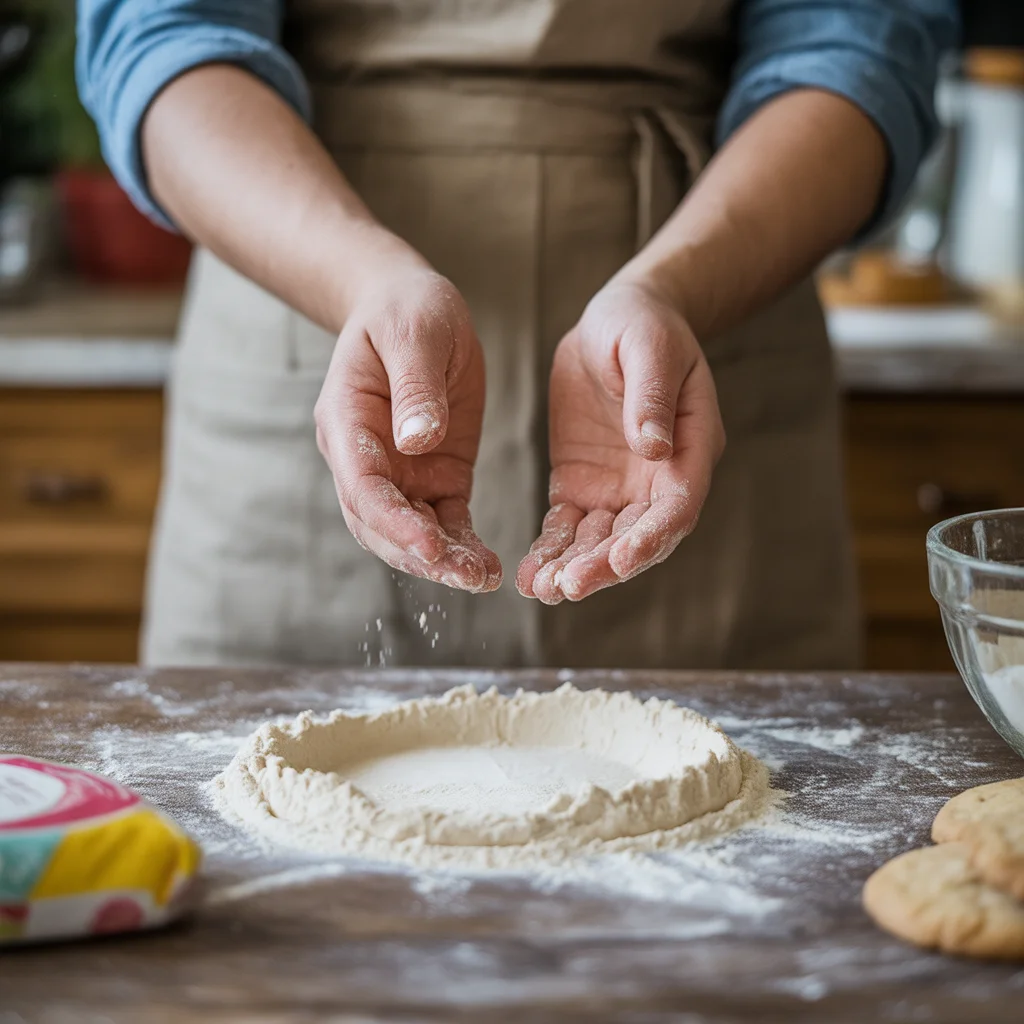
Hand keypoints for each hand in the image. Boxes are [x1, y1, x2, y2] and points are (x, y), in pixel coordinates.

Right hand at [314, 258, 501, 591]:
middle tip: (464, 577)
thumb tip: (418, 441)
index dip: (393, 522)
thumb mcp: (414, 335)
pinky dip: (462, 547)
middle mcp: (366, 458)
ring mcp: (399, 473)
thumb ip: (416, 388)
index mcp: (348, 422)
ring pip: (411, 533)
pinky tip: (487, 568)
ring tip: (482, 579)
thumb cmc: (405, 312)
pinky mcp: (435, 478)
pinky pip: (446, 522)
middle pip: (380, 524)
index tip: (430, 546)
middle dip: (419, 554)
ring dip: (442, 561)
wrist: (413, 309)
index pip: (363, 486)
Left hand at [516, 278, 724, 602]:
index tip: (622, 559)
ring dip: (574, 567)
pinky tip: (530, 574)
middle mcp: (658, 479)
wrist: (613, 322)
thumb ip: (651, 396)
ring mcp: (618, 487)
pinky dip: (550, 550)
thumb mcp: (650, 349)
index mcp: (690, 449)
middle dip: (605, 565)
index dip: (651, 537)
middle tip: (568, 586)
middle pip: (636, 536)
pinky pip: (566, 526)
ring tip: (542, 589)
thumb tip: (654, 447)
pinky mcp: (580, 485)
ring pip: (599, 541)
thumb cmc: (643, 327)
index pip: (675, 506)